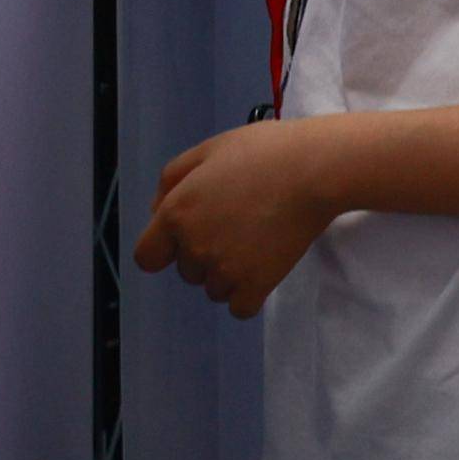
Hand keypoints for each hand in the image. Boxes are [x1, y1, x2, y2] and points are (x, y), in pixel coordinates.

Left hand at [129, 119, 343, 317]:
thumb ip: (171, 180)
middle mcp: (195, 247)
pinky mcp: (257, 286)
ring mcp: (225, 271)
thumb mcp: (206, 151)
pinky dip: (248, 294)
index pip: (147, 257)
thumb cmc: (260, 152)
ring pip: (213, 290)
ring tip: (253, 242)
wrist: (311, 171)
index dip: (163, 248)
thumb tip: (156, 212)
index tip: (183, 239)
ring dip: (226, 274)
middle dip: (202, 253)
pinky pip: (239, 308)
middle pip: (186, 271)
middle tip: (234, 225)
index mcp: (176, 214)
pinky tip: (261, 268)